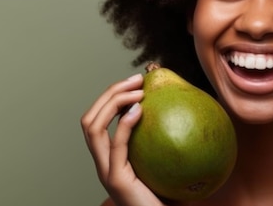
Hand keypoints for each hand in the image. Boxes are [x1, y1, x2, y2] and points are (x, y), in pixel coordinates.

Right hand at [81, 74, 166, 205]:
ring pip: (93, 127)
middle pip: (89, 119)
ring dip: (112, 101)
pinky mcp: (117, 179)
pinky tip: (139, 109)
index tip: (136, 83)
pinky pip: (116, 146)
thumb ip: (164, 140)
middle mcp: (102, 164)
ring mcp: (106, 171)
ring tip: (136, 90)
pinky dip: (124, 124)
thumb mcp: (163, 162)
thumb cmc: (169, 196)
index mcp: (109, 159)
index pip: (97, 121)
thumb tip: (182, 107)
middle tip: (136, 79)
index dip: (110, 98)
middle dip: (109, 93)